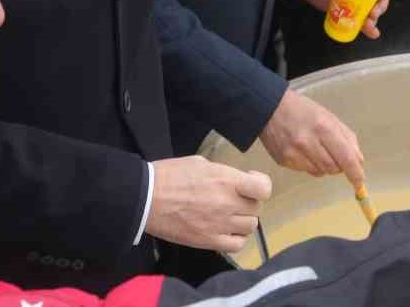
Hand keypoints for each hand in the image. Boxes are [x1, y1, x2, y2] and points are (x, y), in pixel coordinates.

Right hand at [145, 155, 272, 254]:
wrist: (146, 198)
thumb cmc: (170, 175)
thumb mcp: (200, 163)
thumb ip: (223, 174)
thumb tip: (235, 182)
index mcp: (226, 180)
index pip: (263, 189)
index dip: (260, 185)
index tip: (250, 183)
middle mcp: (227, 203)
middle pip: (256, 208)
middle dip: (248, 202)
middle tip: (234, 198)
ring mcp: (219, 225)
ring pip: (249, 227)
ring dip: (242, 220)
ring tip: (228, 215)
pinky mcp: (208, 242)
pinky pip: (237, 245)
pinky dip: (235, 238)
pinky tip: (225, 231)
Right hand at [259, 88, 365, 185]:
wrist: (271, 109)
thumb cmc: (303, 110)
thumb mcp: (330, 118)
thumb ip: (348, 139)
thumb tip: (358, 162)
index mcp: (323, 128)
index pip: (346, 158)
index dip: (355, 173)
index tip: (359, 182)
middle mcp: (308, 142)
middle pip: (334, 168)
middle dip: (339, 165)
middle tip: (334, 153)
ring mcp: (295, 153)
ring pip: (321, 172)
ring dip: (325, 165)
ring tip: (317, 148)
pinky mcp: (285, 161)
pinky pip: (307, 171)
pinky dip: (311, 165)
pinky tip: (305, 151)